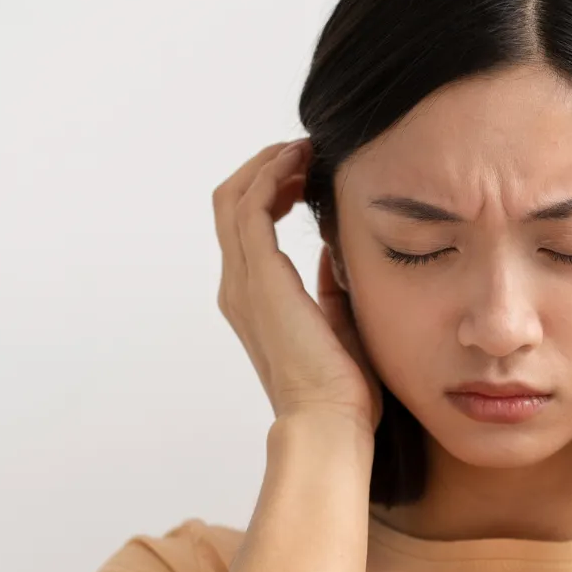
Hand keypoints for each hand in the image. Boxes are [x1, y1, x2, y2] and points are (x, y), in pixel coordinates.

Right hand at [213, 138, 382, 429]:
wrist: (330, 420)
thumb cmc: (341, 389)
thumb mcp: (339, 326)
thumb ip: (330, 288)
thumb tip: (336, 253)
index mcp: (254, 302)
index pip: (245, 229)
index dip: (269, 191)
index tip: (304, 175)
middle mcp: (239, 288)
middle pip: (230, 204)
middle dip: (264, 169)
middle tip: (302, 153)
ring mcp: (244, 283)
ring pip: (235, 198)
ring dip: (268, 165)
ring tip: (304, 151)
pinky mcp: (260, 278)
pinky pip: (252, 208)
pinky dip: (272, 176)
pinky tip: (301, 166)